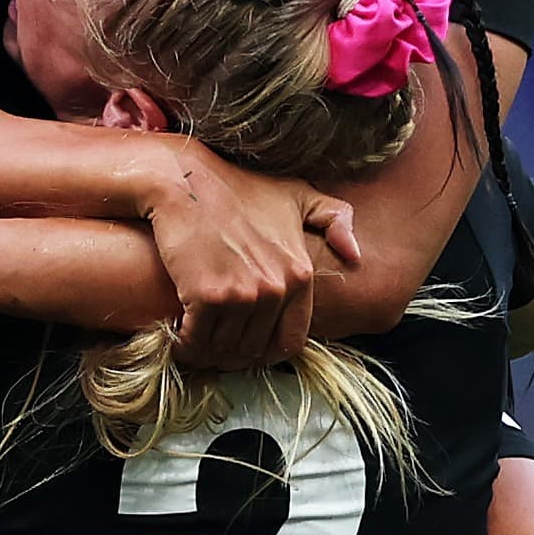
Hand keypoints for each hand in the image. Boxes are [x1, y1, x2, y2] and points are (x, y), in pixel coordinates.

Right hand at [139, 138, 359, 370]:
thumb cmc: (235, 188)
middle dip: (232, 354)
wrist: (184, 180)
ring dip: (207, 354)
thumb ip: (334, 218)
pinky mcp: (207, 296)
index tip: (244, 345)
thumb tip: (355, 256)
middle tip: (212, 346)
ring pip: (225, 349)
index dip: (265, 351)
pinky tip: (177, 336)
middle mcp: (276, 288)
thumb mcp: (296, 194)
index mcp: (299, 273)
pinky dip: (186, 345)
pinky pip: (197, 340)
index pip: (290, 340)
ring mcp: (243, 294)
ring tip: (194, 344)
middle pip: (254, 349)